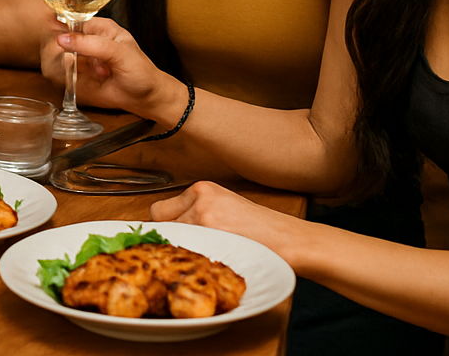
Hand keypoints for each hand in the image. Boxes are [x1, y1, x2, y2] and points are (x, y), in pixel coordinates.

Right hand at [40, 18, 184, 123]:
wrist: (146, 98)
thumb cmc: (140, 72)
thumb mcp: (119, 53)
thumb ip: (91, 44)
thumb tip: (63, 39)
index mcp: (101, 27)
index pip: (73, 20)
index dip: (61, 26)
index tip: (53, 36)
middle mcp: (90, 40)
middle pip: (62, 38)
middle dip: (65, 51)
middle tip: (79, 61)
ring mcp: (84, 57)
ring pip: (60, 55)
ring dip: (71, 66)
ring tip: (97, 73)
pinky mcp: (80, 74)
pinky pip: (64, 72)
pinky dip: (70, 77)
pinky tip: (90, 80)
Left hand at [150, 180, 308, 268]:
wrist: (289, 240)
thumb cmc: (261, 230)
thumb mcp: (225, 209)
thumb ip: (198, 212)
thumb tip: (170, 227)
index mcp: (202, 189)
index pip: (160, 209)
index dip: (164, 227)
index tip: (168, 238)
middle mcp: (199, 199)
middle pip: (159, 222)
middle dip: (169, 237)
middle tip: (188, 248)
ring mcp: (202, 216)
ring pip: (171, 238)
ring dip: (183, 249)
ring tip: (209, 254)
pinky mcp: (210, 233)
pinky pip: (185, 250)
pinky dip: (193, 258)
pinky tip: (213, 258)